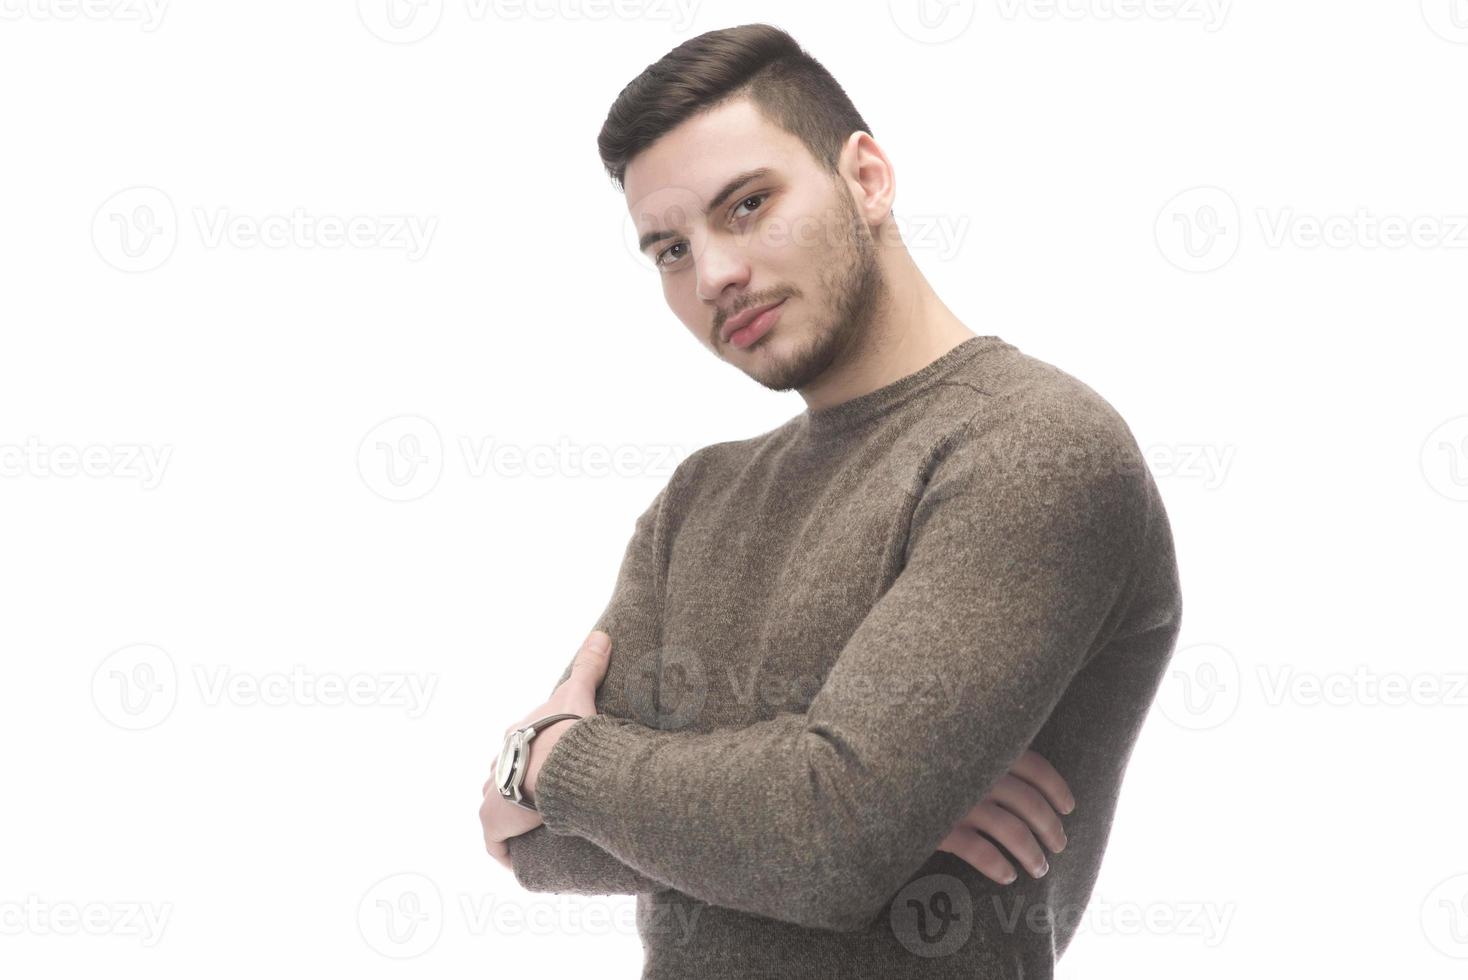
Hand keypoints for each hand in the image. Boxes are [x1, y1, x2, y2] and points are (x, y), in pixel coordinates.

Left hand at [480, 629, 611, 870]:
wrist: (555, 761)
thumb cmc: (566, 729)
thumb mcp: (577, 693)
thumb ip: (589, 665)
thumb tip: (601, 633)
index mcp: (515, 735)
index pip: (519, 745)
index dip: (533, 755)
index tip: (551, 766)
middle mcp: (497, 763)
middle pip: (503, 775)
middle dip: (518, 785)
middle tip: (547, 798)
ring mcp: (492, 793)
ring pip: (497, 806)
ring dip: (512, 816)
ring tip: (538, 828)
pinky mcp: (492, 823)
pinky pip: (495, 844)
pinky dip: (505, 850)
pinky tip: (520, 855)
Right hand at [935, 748, 1075, 884]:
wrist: (873, 785)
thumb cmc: (929, 772)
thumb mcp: (959, 753)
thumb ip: (991, 759)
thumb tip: (1029, 783)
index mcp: (986, 752)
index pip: (1035, 767)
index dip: (1056, 789)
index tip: (1068, 808)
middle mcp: (977, 774)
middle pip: (1030, 803)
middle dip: (1051, 828)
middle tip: (1059, 846)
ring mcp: (959, 802)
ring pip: (1013, 832)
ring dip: (1032, 855)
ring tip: (1040, 869)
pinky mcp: (940, 829)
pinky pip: (979, 851)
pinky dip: (998, 866)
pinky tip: (1007, 876)